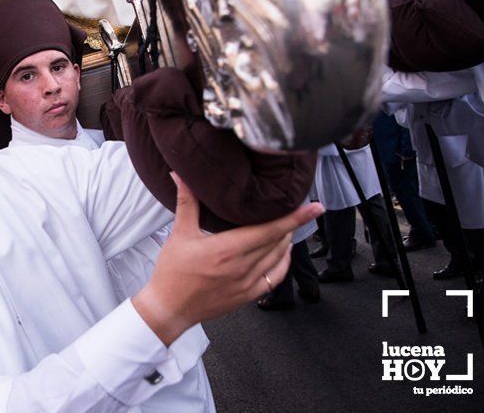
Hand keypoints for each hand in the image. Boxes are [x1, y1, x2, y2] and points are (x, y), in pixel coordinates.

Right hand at [132, 173, 322, 345]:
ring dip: (287, 240)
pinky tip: (283, 252)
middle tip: (297, 207)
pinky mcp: (248, 295)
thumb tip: (181, 176)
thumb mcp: (179, 234)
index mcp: (226, 250)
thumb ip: (187, 203)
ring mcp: (247, 283)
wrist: (169, 308)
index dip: (294, 217)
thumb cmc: (172, 273)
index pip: (269, 230)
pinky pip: (275, 277)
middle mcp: (241, 267)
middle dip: (291, 223)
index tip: (314, 207)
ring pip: (279, 257)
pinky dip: (283, 262)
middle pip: (278, 241)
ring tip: (288, 225)